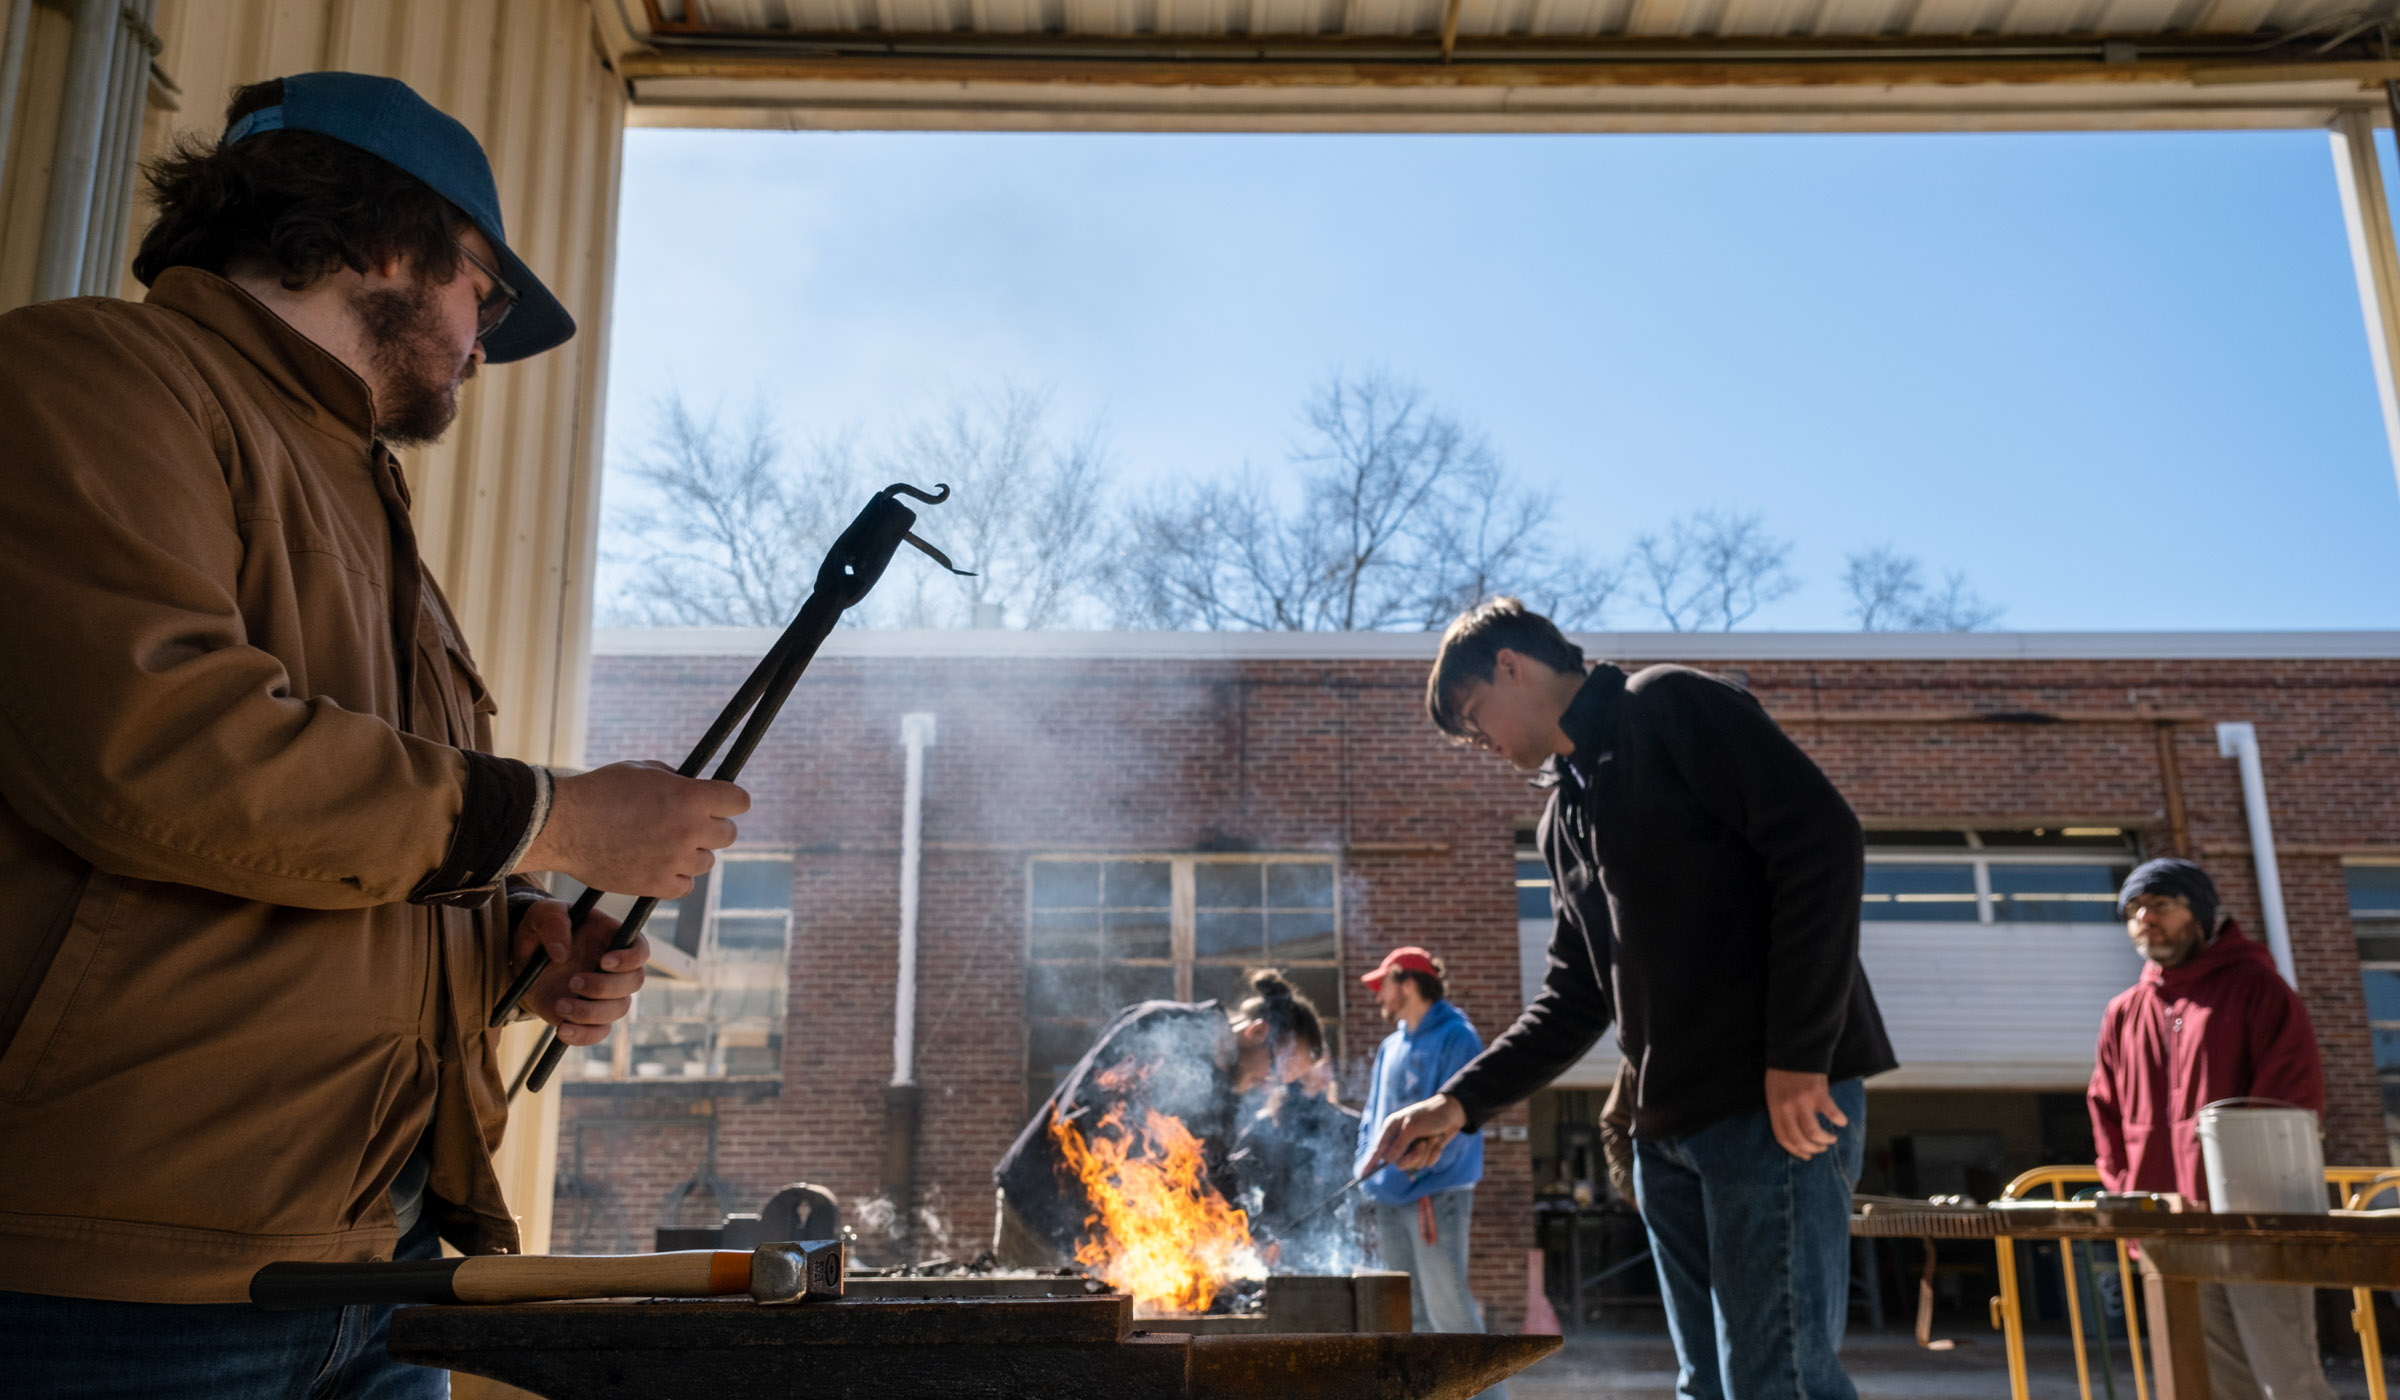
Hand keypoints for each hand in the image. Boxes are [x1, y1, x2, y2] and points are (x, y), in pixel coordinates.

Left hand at [511, 898, 648, 1045]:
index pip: (640, 950)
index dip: (630, 958)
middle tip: (573, 982)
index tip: (604, 962)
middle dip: (605, 987)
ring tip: (559, 1005)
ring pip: (618, 1010)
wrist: (522, 958)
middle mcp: (616, 969)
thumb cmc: (540, 929)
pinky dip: (584, 1036)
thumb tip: (562, 954)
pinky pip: (598, 1032)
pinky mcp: (587, 1017)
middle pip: (633, 983)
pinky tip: (562, 1030)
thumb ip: (553, 923)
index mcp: (612, 939)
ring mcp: (604, 995)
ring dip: (590, 1012)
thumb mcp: (541, 915)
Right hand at [520, 761, 748, 897]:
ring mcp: (675, 859)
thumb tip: (695, 789)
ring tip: (665, 845)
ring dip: (692, 854)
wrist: (564, 823)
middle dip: (712, 828)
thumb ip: (676, 780)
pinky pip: (685, 886)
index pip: (739, 801)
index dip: (731, 801)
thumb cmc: (600, 790)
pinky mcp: (657, 884)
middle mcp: (689, 829)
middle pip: (728, 835)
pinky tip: (658, 865)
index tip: (722, 803)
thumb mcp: (643, 770)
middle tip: (689, 825)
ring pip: (707, 862)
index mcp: (690, 797)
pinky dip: (676, 878)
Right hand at [1366, 1094, 1466, 1173]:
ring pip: (1414, 1164)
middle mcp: (1400, 1140)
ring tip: (1431, 1138)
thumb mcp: (1412, 1126)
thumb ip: (1399, 1144)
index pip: (1378, 1149)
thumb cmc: (1430, 1115)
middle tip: (1422, 1143)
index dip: (1370, 1162)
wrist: (1452, 1113)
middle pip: (1399, 1162)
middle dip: (1413, 1155)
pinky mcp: (1425, 1153)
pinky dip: (1434, 1153)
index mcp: (1391, 1129)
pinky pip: (1427, 1163)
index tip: (1362, 1174)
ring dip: (1426, 1152)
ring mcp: (1412, 1148)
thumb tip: (1388, 1160)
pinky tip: (1438, 1142)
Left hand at [1764, 1069, 1844, 1158]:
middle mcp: (1786, 1107)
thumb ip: (1781, 1111)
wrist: (1793, 1049)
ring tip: (1831, 1139)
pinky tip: (1842, 1121)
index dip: (1795, 1150)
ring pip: (1814, 1132)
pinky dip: (1838, 1119)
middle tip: (1821, 1148)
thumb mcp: (1774, 1093)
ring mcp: (1801, 1100)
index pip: (1783, 1137)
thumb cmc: (1784, 1072)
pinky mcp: (1817, 1092)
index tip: (1806, 1156)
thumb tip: (1795, 1132)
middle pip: (1798, 1139)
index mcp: (1775, 1107)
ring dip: (1824, 1140)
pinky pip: (1830, 1113)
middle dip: (1812, 1149)